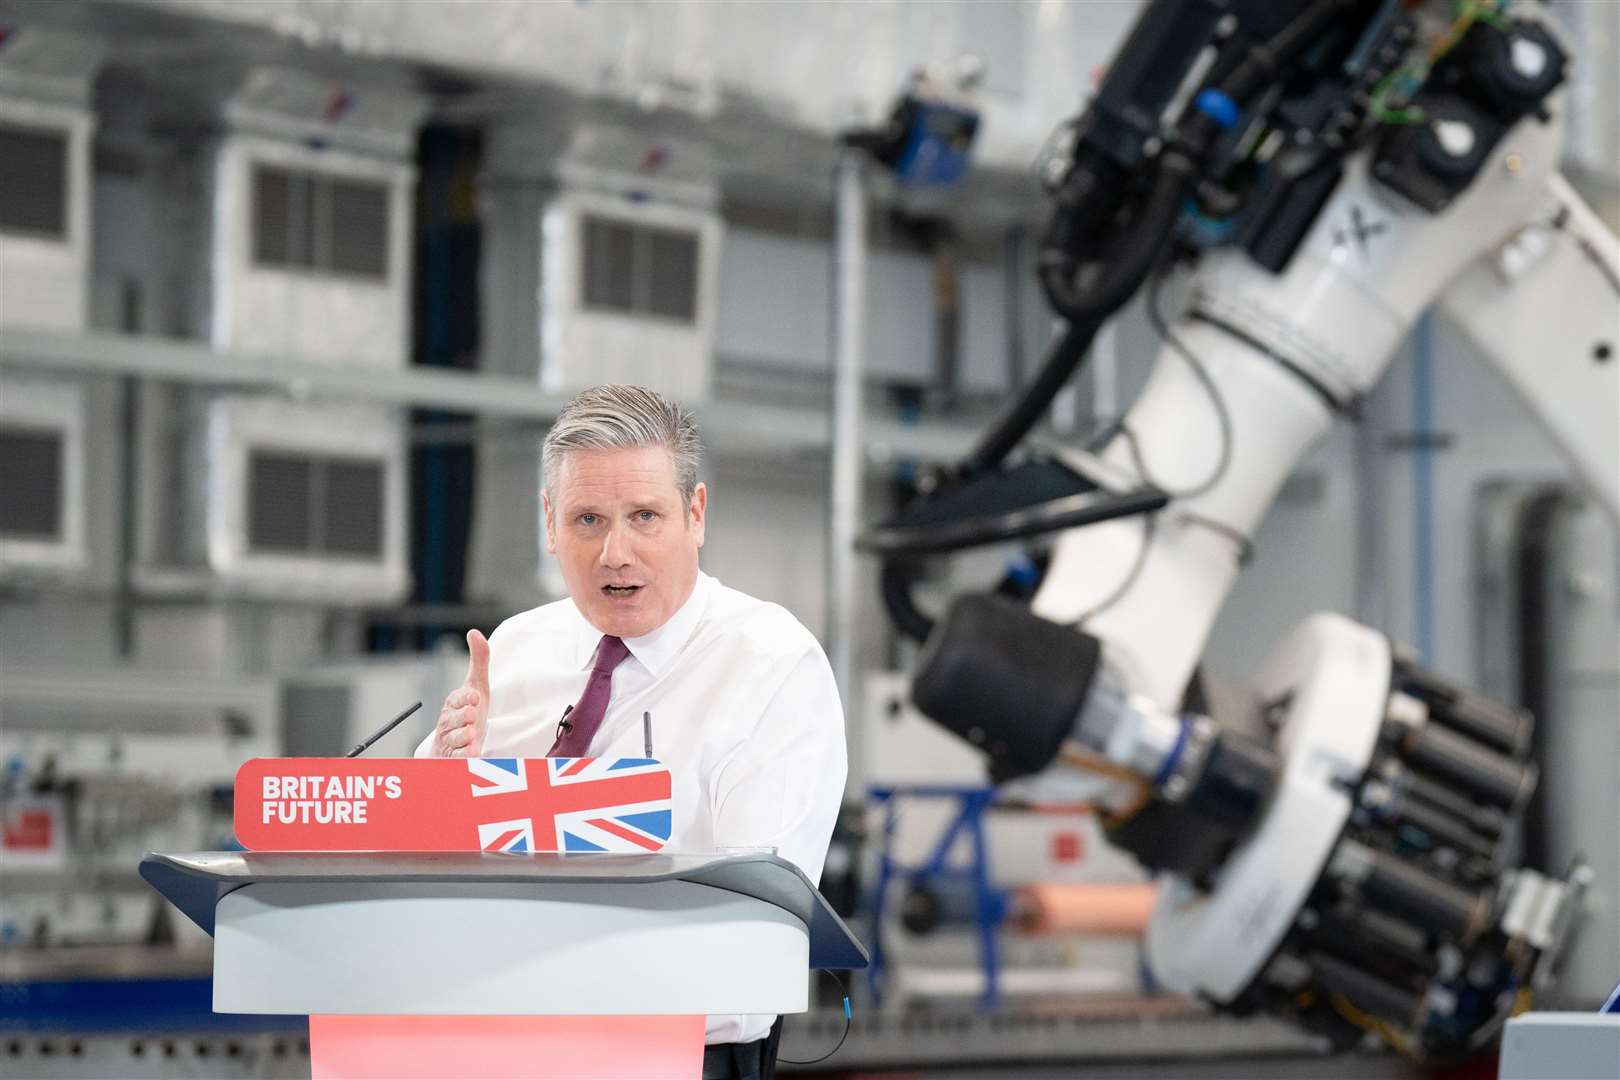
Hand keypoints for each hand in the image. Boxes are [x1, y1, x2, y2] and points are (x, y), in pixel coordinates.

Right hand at [433, 629, 490, 757]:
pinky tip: (473, 755)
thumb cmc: (469, 711)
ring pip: (454, 739)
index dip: (465, 698)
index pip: (457, 699)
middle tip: (472, 715)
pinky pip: (456, 758)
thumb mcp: (477, 686)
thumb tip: (474, 633)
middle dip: (462, 717)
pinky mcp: (454, 758)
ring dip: (463, 737)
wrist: (459, 743)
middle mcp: (449, 722)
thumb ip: (479, 660)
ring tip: (472, 734)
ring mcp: (450, 741)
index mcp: (454, 703)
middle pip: (453, 720)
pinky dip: (463, 758)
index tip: (475, 697)